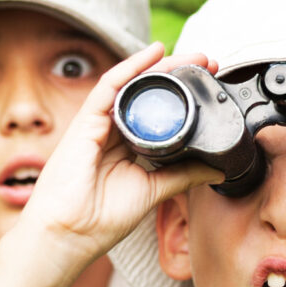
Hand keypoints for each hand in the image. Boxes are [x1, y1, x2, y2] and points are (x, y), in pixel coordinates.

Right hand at [18, 42, 223, 265]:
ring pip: (132, 85)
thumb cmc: (100, 219)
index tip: (208, 87)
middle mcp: (113, 133)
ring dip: (162, 67)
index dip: (183, 97)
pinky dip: (131, 67)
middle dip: (177, 75)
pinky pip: (110, 86)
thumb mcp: (153, 191)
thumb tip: (216, 168)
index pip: (157, 113)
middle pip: (147, 95)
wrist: (69, 234)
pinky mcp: (86, 121)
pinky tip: (153, 52)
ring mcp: (98, 125)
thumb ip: (182, 175)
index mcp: (127, 149)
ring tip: (190, 56)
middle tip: (206, 62)